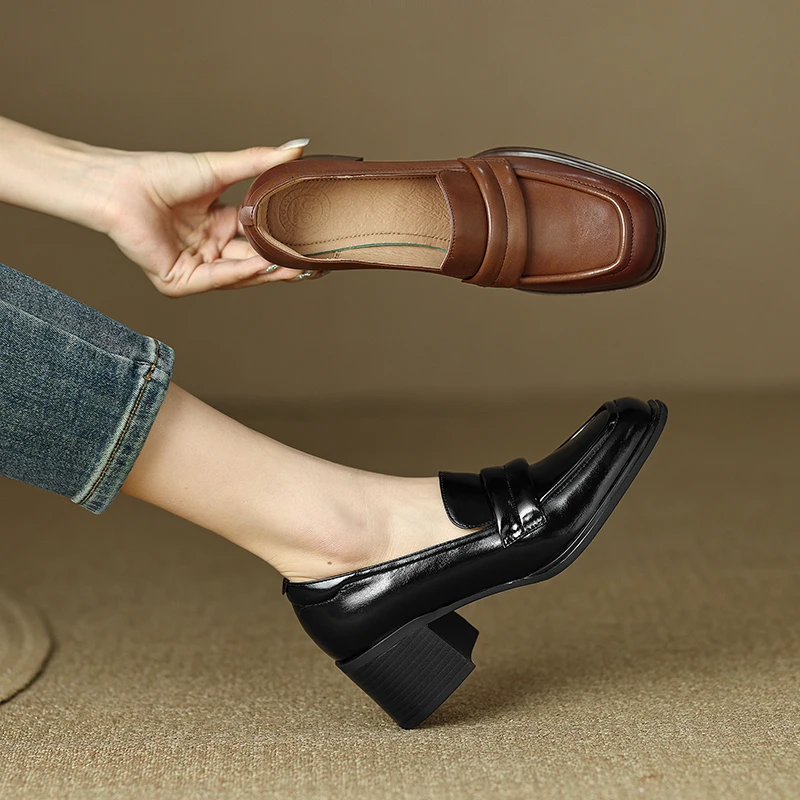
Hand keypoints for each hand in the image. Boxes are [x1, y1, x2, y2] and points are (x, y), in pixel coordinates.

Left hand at [101, 139, 317, 296]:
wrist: (122, 185)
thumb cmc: (161, 174)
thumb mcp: (221, 167)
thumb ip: (261, 162)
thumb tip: (298, 145)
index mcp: (221, 225)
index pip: (261, 239)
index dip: (286, 242)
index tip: (314, 243)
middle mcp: (211, 249)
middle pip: (255, 262)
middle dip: (283, 265)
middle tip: (314, 265)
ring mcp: (196, 267)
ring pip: (239, 275)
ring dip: (267, 271)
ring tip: (294, 265)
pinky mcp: (179, 281)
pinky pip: (216, 279)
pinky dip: (238, 273)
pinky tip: (261, 264)